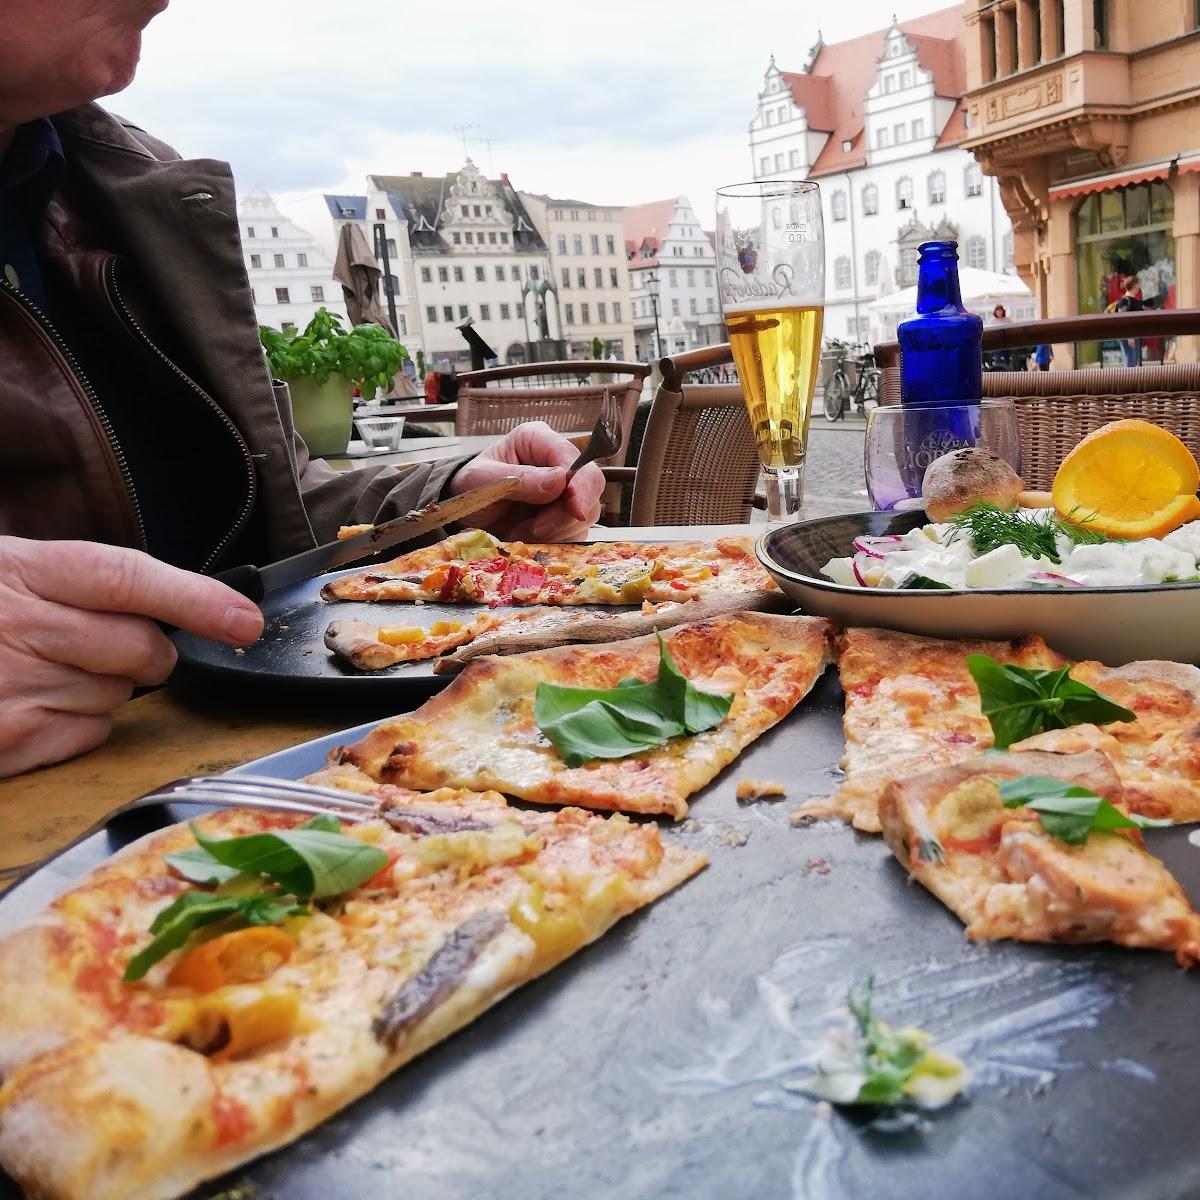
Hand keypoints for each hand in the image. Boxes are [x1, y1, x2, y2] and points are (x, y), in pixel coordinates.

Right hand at [0, 538, 263, 776]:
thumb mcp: (5, 570)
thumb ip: (79, 583)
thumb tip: (175, 608)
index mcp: (20, 569)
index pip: (128, 578)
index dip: (197, 599)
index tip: (244, 621)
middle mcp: (17, 626)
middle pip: (142, 649)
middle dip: (146, 654)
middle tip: (103, 646)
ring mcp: (10, 688)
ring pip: (119, 696)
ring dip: (103, 688)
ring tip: (38, 670)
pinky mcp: (6, 741)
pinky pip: (91, 735)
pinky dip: (76, 725)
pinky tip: (27, 704)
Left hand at [449, 420, 605, 540]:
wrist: (466, 517)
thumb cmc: (470, 489)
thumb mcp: (482, 481)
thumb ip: (520, 479)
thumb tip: (560, 480)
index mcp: (538, 441)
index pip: (573, 457)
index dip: (579, 483)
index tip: (574, 508)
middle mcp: (557, 462)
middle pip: (591, 484)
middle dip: (567, 513)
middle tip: (537, 530)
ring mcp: (565, 491)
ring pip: (586, 512)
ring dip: (556, 530)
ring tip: (522, 532)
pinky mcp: (566, 517)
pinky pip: (577, 531)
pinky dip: (556, 540)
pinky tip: (529, 537)